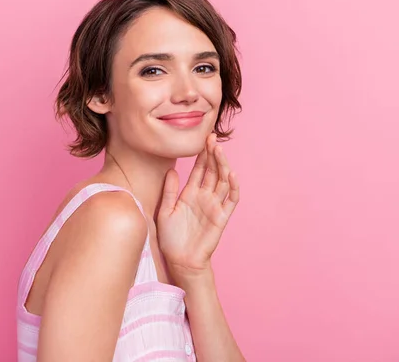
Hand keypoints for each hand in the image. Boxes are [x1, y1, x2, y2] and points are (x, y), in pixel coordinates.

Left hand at [156, 133, 239, 286]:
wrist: (180, 261)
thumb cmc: (171, 238)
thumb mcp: (165, 211)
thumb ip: (170, 191)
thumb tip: (171, 170)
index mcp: (190, 193)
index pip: (199, 169)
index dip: (202, 155)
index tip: (204, 139)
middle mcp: (204, 197)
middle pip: (212, 171)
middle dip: (213, 154)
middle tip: (213, 138)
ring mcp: (214, 206)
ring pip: (222, 181)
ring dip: (223, 165)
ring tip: (220, 150)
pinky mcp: (221, 217)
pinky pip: (230, 200)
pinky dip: (233, 187)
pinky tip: (232, 174)